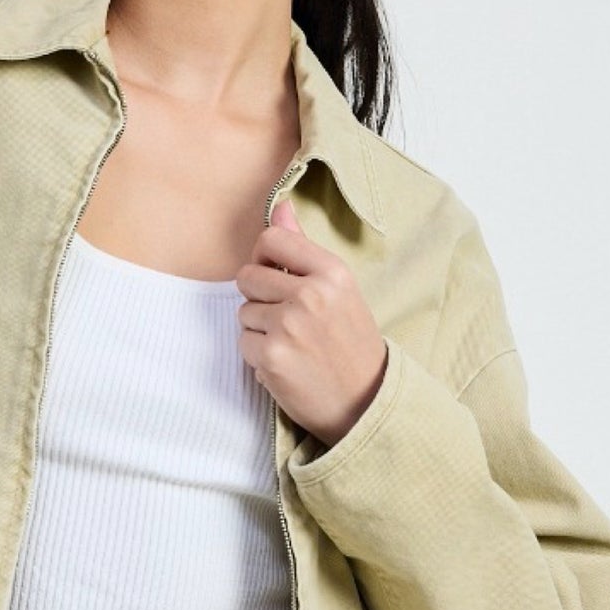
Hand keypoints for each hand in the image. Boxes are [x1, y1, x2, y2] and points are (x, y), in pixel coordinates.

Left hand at [236, 198, 387, 446]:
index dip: (264, 258)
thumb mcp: (339, 290)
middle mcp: (311, 295)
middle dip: (259, 297)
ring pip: (243, 312)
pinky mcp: (271, 357)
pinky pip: (244, 342)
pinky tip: (286, 364)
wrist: (365, 402)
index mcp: (332, 272)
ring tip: (293, 344)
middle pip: (248, 276)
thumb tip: (279, 207)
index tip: (274, 275)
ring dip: (259, 329)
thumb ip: (303, 249)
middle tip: (288, 319)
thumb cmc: (351, 344)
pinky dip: (259, 355)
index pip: (272, 239)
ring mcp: (289, 327)